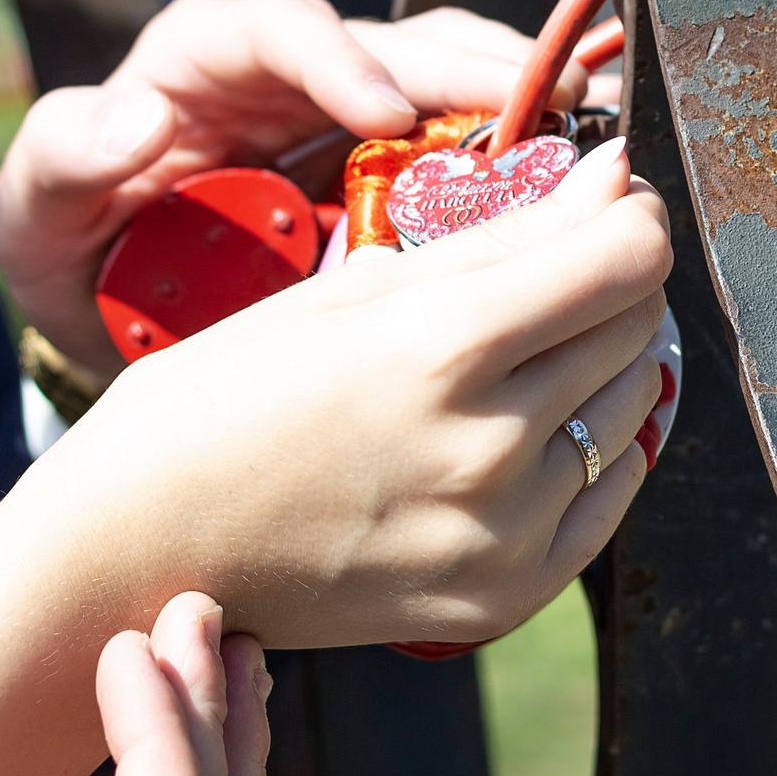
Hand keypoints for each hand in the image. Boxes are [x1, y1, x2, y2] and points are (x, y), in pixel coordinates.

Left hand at [0, 0, 588, 377]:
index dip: (340, 58)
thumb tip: (133, 116)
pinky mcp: (392, 173)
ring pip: (448, 80)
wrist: (108, 318)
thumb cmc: (69, 247)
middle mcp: (288, 71)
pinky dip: (524, 159)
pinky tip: (577, 189)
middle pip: (392, 39)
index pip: (277, 28)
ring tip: (590, 131)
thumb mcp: (35, 209)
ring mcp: (349, 118)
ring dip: (520, 100)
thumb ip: (65, 154)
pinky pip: (467, 149)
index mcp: (201, 59)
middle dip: (470, 67)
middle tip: (547, 102)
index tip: (385, 114)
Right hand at [0, 136, 669, 775]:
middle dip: (615, 275)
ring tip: (533, 341)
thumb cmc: (223, 395)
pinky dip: (593, 444)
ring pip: (633, 404)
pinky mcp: (504, 594)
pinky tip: (532, 420)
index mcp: (439, 347)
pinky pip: (609, 493)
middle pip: (636, 323)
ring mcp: (501, 533)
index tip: (607, 196)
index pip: (624, 257)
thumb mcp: (347, 289)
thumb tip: (613, 181)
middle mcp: (486, 446)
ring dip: (607, 356)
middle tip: (565, 259)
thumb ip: (496, 237)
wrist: (140, 546)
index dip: (627, 211)